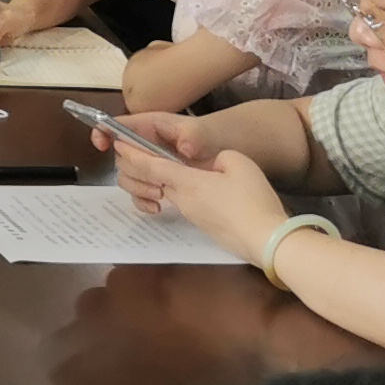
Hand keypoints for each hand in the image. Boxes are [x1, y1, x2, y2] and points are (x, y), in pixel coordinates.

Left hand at [123, 139, 285, 253]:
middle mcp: (182, 200)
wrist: (266, 241)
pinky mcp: (204, 226)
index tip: (118, 143)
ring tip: (167, 167)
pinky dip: (180, 191)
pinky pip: (184, 203)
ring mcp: (192, 216)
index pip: (150, 166)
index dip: (132, 154)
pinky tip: (194, 186)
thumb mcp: (238, 163)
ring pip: (169, 193)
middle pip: (154, 181)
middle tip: (135, 152)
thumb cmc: (253, 200)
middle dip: (141, 166)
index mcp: (186, 183)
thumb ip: (217, 157)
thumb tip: (208, 164)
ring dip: (161, 180)